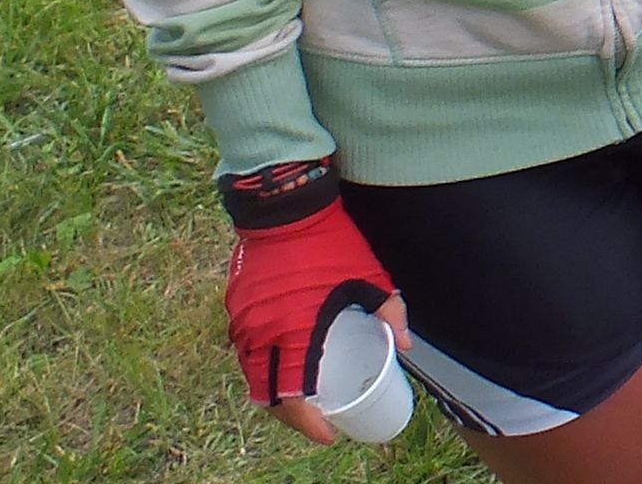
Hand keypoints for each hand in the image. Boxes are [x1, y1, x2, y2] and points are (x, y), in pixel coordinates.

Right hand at [222, 177, 408, 445]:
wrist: (285, 206)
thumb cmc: (330, 241)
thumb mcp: (368, 275)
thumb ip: (389, 310)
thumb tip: (405, 344)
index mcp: (294, 331)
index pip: (294, 396)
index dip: (309, 424)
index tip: (329, 434)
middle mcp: (261, 334)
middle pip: (268, 395)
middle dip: (291, 416)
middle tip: (316, 421)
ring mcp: (243, 321)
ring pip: (250, 375)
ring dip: (273, 393)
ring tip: (300, 399)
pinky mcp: (235, 307)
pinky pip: (243, 349)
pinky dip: (259, 368)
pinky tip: (278, 367)